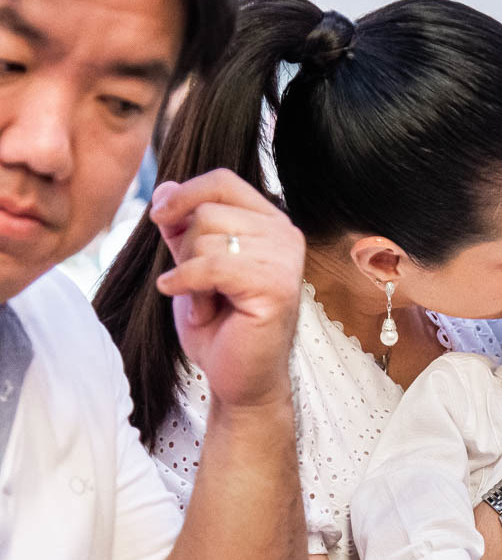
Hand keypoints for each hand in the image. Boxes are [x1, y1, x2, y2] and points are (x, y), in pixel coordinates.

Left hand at [150, 169, 304, 407]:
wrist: (240, 378)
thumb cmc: (220, 324)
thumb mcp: (193, 264)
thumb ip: (184, 226)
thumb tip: (165, 188)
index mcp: (270, 223)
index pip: (223, 181)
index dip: (184, 193)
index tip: (159, 217)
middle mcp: (285, 235)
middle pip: (208, 211)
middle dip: (185, 249)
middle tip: (195, 285)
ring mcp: (285, 260)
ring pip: (207, 237)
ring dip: (190, 275)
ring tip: (205, 303)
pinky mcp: (276, 287)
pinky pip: (212, 267)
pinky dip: (188, 285)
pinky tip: (195, 308)